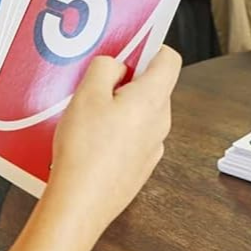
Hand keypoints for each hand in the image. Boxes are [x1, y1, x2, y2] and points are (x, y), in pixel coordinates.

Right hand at [46, 48, 179, 237]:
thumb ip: (105, 67)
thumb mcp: (87, 93)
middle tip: (95, 82)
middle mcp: (160, 123)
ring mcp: (152, 148)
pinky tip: (89, 138)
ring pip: (141, 112)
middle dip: (126, 78)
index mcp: (153, 100)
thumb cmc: (85, 150)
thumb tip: (117, 65)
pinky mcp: (140, 167)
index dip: (150, 47)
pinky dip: (116, 130)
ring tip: (86, 112)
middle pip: (152, 86)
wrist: (80, 204)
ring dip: (118, 105)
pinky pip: (133, 136)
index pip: (169, 59)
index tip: (128, 47)